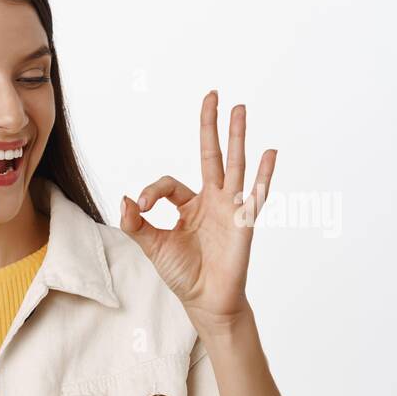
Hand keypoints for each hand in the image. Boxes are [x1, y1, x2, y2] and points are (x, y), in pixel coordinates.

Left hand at [118, 90, 276, 332]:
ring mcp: (231, 209)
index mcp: (189, 206)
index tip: (142, 207)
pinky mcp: (244, 223)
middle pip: (212, 155)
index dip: (152, 191)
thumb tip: (127, 199)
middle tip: (213, 95)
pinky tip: (270, 152)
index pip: (170, 184)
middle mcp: (212, 201)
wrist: (206, 300)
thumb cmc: (183, 274)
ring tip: (239, 108)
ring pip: (234, 165)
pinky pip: (256, 194)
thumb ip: (137, 224)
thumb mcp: (153, 247)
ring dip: (236, 137)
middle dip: (211, 126)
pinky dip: (264, 175)